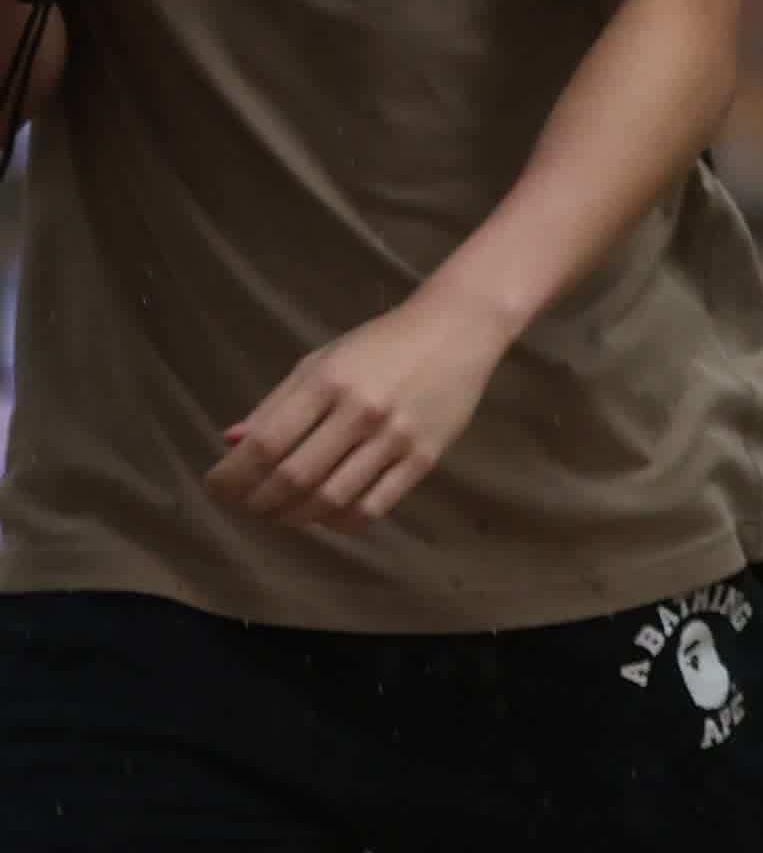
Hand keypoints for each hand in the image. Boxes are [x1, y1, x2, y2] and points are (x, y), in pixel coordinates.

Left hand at [209, 288, 514, 528]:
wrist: (456, 331)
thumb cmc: (380, 344)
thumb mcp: (320, 361)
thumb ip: (276, 404)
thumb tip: (231, 442)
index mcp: (326, 383)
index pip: (265, 444)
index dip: (231, 475)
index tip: (215, 487)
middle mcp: (360, 412)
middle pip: (293, 477)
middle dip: (256, 501)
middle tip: (242, 506)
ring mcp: (396, 438)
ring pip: (331, 499)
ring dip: (293, 516)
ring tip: (277, 515)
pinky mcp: (424, 458)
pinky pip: (374, 506)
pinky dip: (339, 521)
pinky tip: (324, 515)